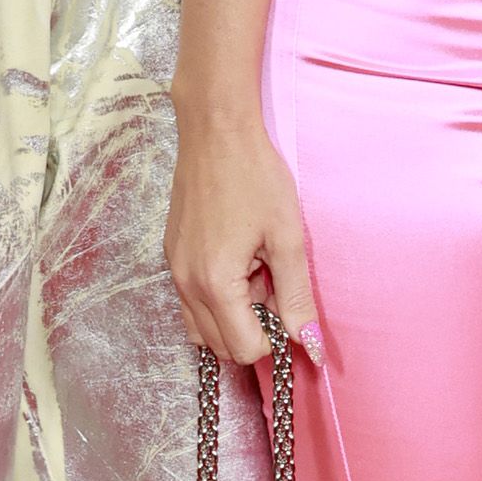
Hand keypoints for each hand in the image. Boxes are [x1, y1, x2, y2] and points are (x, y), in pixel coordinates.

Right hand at [166, 109, 319, 367]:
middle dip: (253, 331)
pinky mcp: (171, 255)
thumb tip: (310, 343)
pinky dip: (216, 300)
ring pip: (201, 329)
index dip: (276, 339)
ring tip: (257, 278)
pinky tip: (239, 263)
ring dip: (232, 319)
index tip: (292, 309)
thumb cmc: (255, 176)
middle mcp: (186, 284)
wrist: (216, 131)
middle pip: (220, 346)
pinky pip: (191, 301)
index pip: (245, 349)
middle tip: (276, 290)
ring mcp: (174, 270)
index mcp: (216, 283)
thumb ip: (297, 296)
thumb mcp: (287, 237)